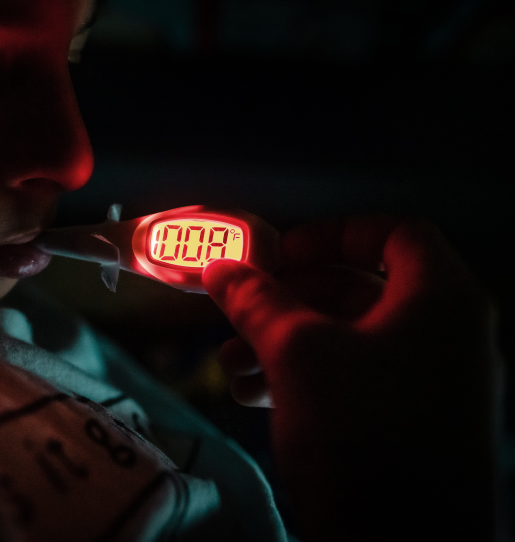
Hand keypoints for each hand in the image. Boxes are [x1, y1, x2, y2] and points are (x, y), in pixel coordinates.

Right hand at [203, 216, 499, 541]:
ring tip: (230, 362)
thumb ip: (257, 301)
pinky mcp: (411, 427)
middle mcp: (446, 336)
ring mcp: (432, 386)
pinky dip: (304, 379)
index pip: (394, 233)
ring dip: (283, 343)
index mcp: (440, 300)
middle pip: (360, 289)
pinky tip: (251, 396)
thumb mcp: (297, 353)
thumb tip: (222, 269)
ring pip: (348, 340)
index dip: (332, 233)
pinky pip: (355, 382)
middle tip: (240, 307)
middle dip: (289, 298)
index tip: (281, 251)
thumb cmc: (362, 435)